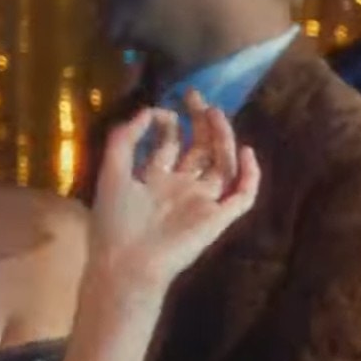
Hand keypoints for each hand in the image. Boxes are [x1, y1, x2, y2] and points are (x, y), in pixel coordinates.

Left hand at [89, 92, 260, 299]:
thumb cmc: (114, 223)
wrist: (126, 263)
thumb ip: (124, 140)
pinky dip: (249, 175)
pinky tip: (245, 152)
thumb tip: (146, 110)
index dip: (170, 124)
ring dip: (222, 139)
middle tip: (197, 97)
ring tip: (216, 113)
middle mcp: (182, 187)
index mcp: (155, 179)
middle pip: (200, 150)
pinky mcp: (219, 218)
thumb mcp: (112, 172)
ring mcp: (203, 202)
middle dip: (200, 123)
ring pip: (222, 165)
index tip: (164, 109)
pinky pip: (242, 195)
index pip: (171, 145)